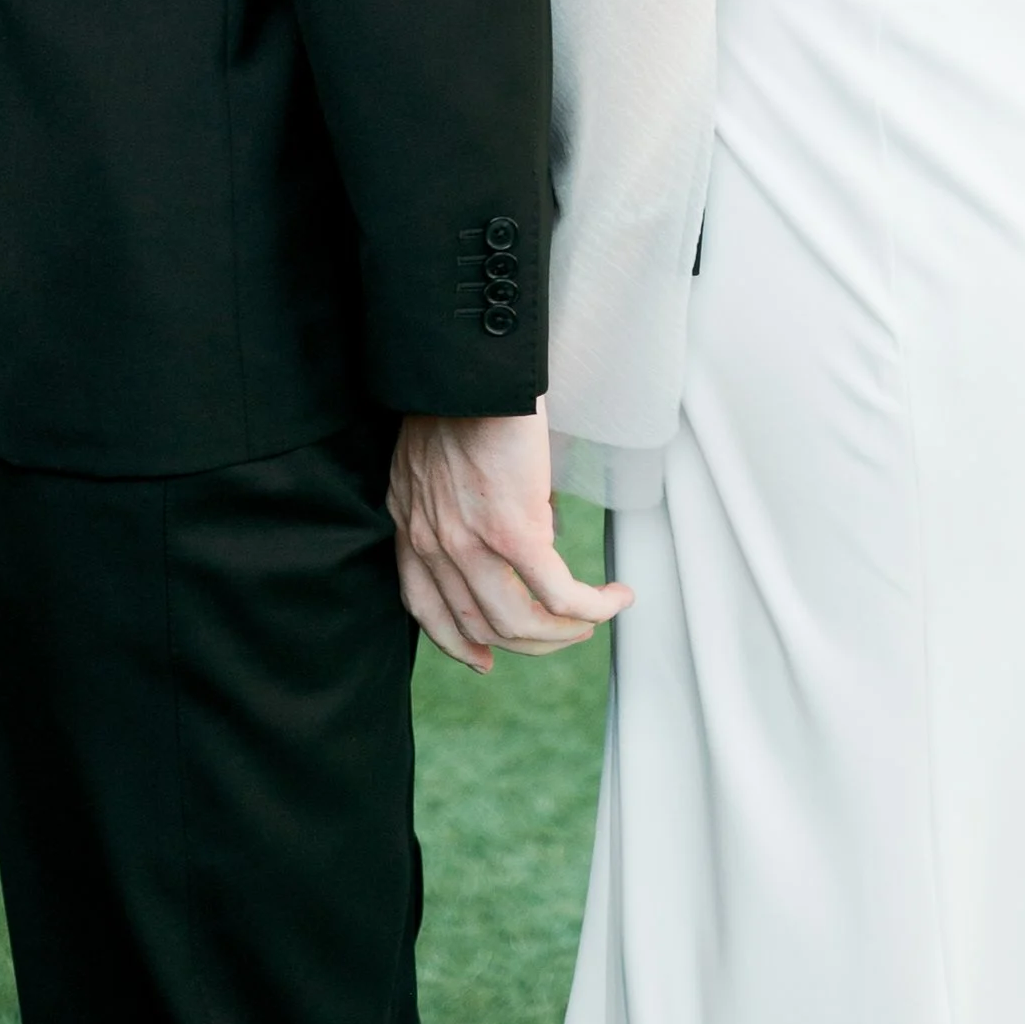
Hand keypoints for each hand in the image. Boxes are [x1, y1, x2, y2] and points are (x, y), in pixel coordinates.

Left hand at [387, 406, 631, 672]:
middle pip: (477, 625)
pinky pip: (557, 594)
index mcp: (409, 522)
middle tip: (562, 634)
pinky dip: (592, 605)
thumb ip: (452, 497)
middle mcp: (430, 542)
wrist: (469, 363)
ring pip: (517, 623)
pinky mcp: (514, 531)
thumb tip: (514, 518)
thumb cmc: (459, 390)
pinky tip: (615, 598)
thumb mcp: (433, 455)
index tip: (483, 660)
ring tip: (590, 618)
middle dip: (525, 641)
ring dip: (560, 632)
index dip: (456, 643)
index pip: (424, 606)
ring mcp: (469, 543)